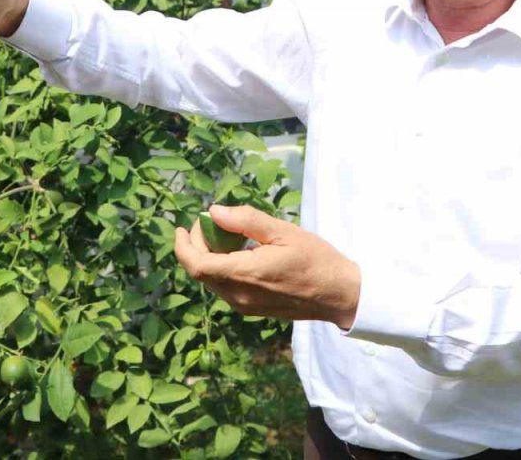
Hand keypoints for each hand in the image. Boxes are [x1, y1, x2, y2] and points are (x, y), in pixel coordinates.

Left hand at [174, 204, 361, 328]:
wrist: (338, 294)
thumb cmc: (315, 259)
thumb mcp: (282, 231)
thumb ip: (246, 221)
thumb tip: (214, 212)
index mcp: (245, 275)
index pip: (197, 265)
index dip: (183, 246)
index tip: (182, 227)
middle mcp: (239, 295)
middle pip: (201, 272)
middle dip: (198, 245)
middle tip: (212, 223)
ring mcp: (245, 306)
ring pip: (212, 281)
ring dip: (210, 257)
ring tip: (226, 234)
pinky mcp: (252, 309)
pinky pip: (226, 288)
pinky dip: (223, 268)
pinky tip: (240, 253)